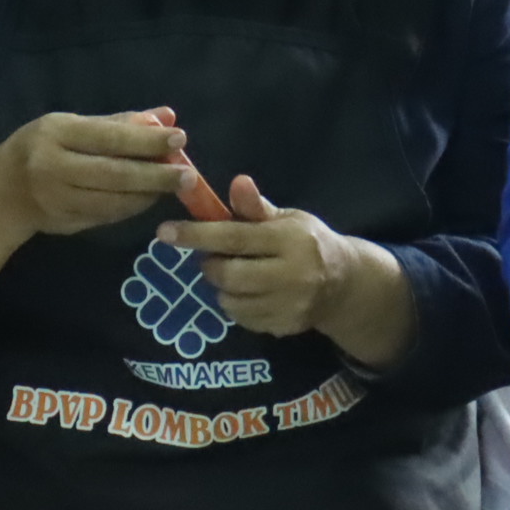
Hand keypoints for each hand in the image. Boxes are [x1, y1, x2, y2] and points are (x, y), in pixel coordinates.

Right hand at [0, 110, 192, 237]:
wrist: (3, 193)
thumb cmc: (42, 147)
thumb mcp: (72, 125)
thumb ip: (119, 122)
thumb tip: (167, 116)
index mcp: (55, 134)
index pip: (108, 137)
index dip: (145, 140)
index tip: (179, 139)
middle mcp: (54, 168)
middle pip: (114, 174)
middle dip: (156, 174)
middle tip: (189, 174)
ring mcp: (59, 200)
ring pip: (114, 200)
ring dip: (149, 193)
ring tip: (176, 184)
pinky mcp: (67, 223)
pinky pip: (109, 215)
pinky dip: (134, 206)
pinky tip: (151, 196)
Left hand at [162, 177, 404, 348]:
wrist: (344, 285)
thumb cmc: (309, 243)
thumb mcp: (288, 218)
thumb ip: (256, 207)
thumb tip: (237, 182)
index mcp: (291, 240)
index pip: (235, 237)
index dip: (197, 234)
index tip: (165, 232)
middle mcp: (291, 274)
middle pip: (229, 274)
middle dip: (209, 265)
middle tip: (210, 257)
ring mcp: (288, 305)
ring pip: (231, 300)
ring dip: (220, 286)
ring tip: (231, 273)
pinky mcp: (283, 327)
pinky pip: (241, 318)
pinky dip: (234, 304)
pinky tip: (246, 292)